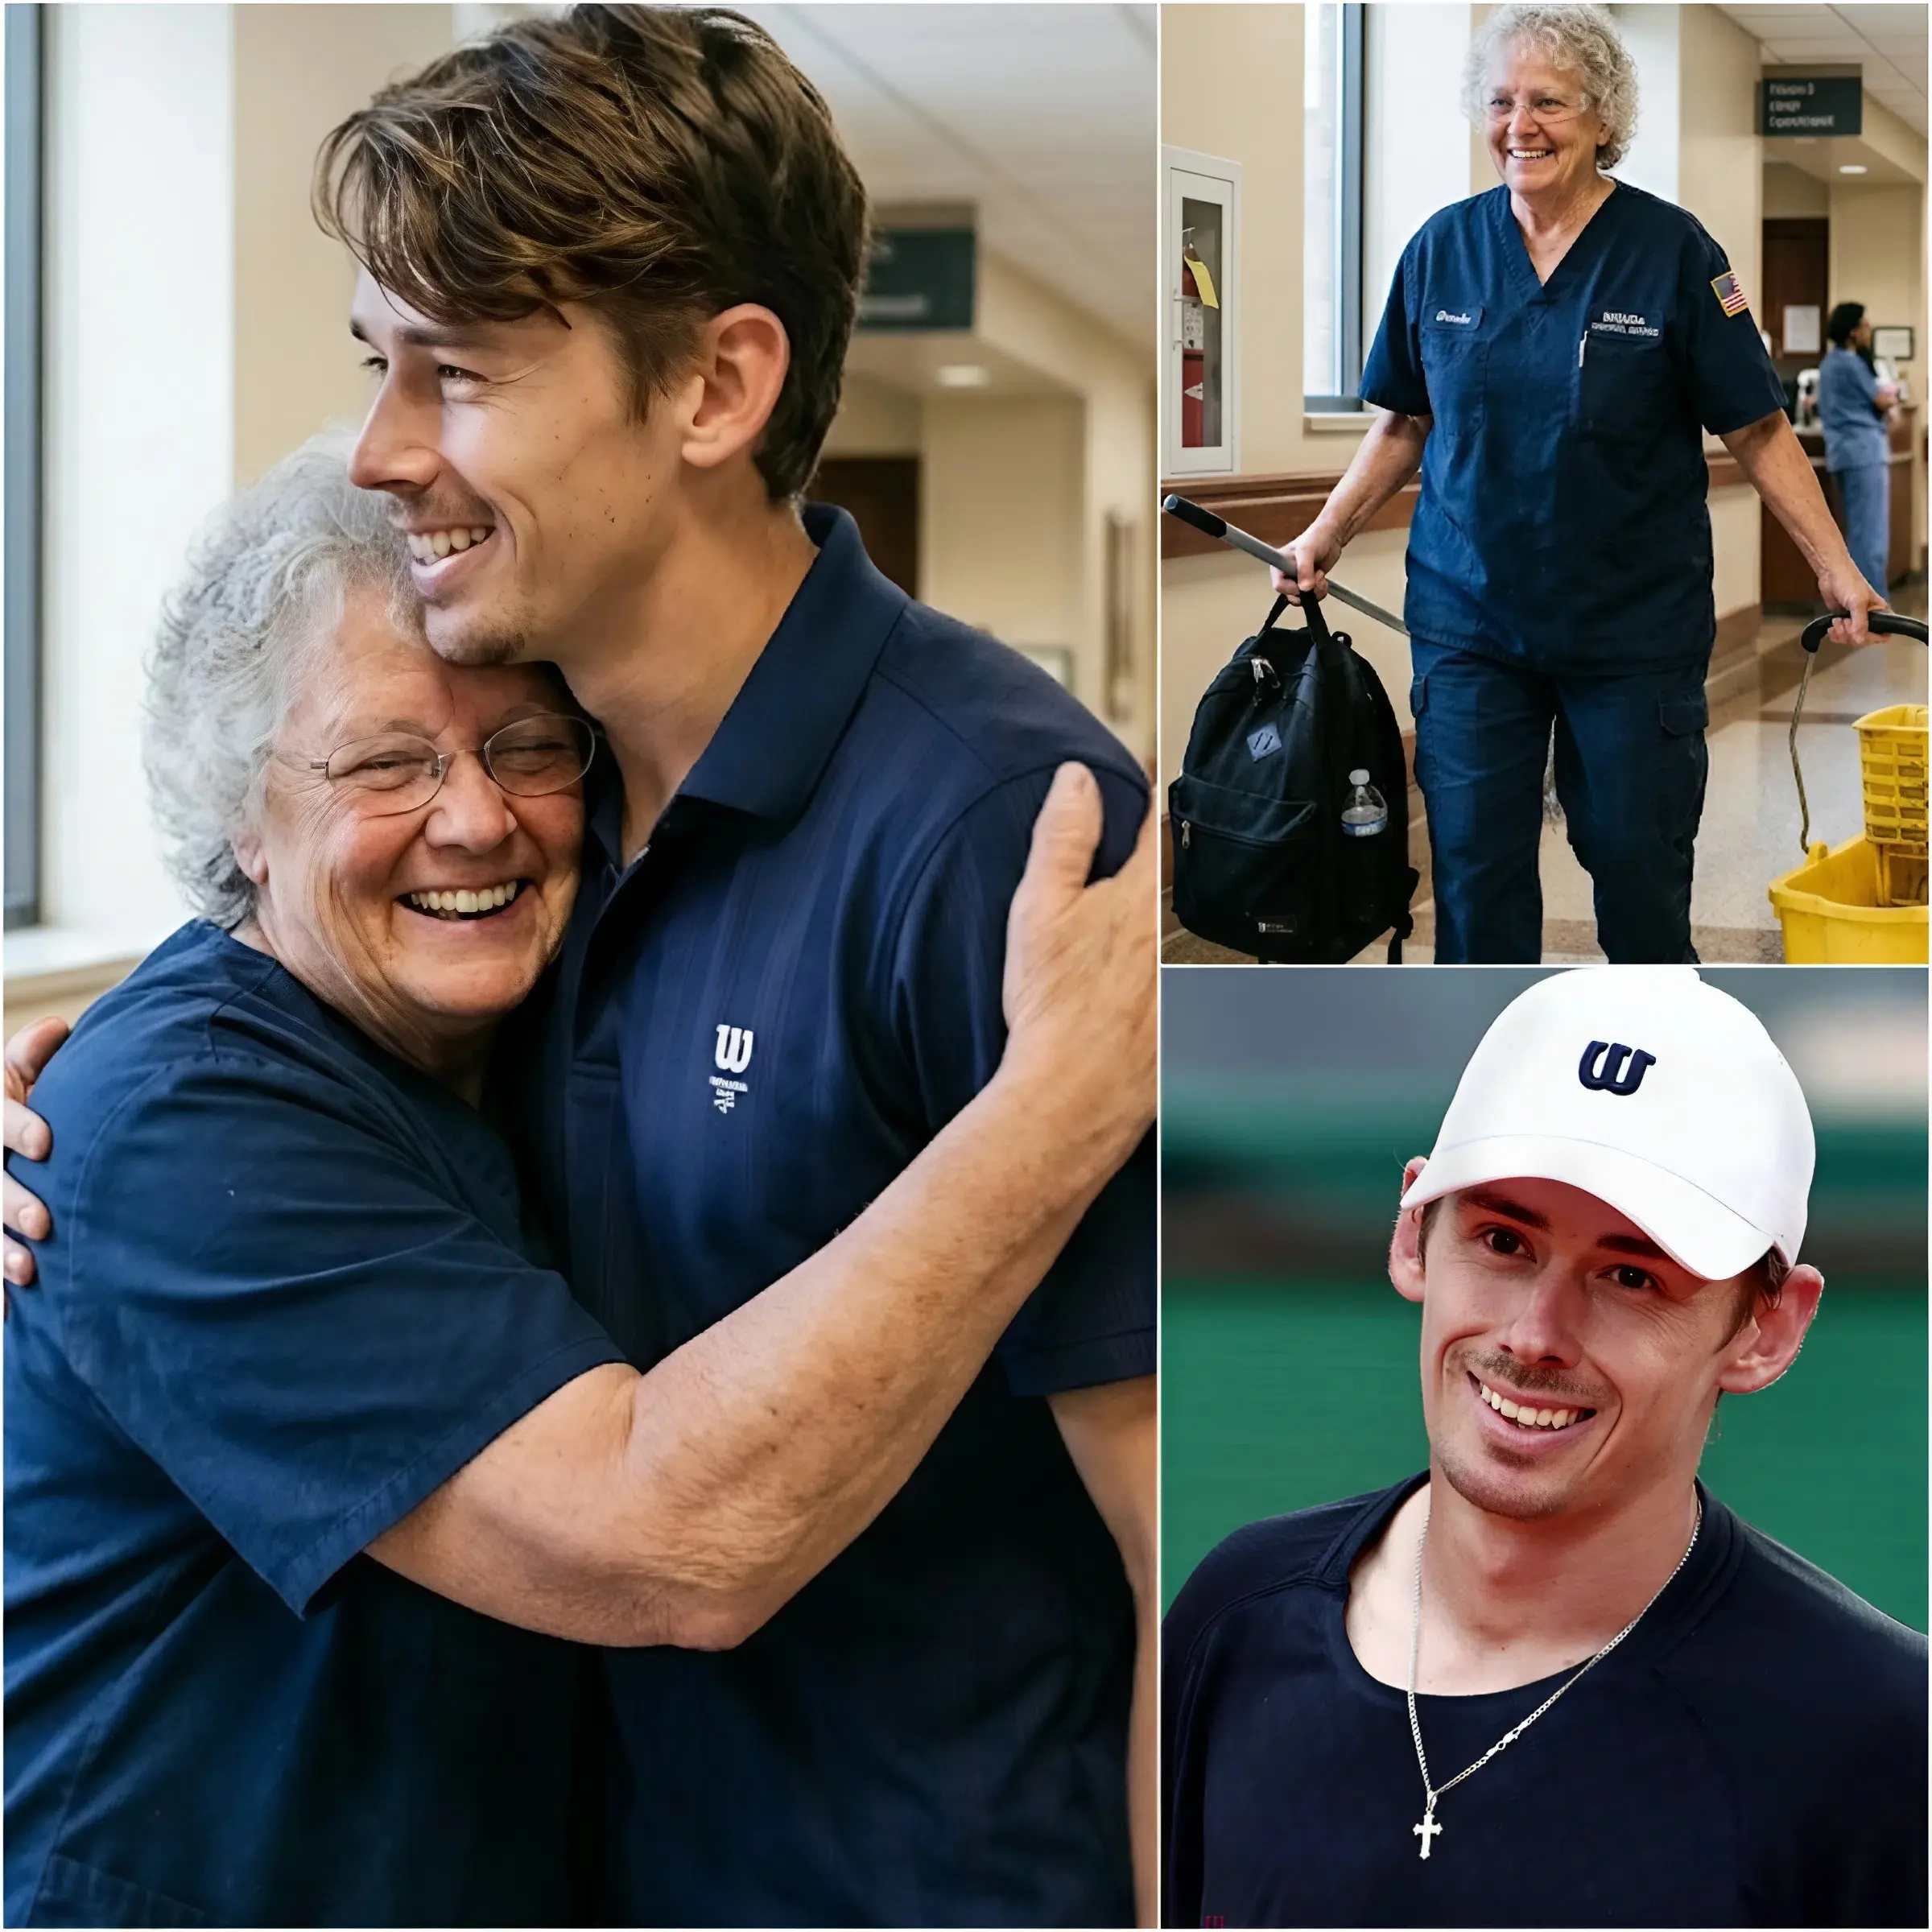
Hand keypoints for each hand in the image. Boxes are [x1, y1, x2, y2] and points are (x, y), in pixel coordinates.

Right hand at [5, 1016, 67, 1297]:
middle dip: (9, 1202)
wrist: (1, 1148)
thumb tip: (56, 1029)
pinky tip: (10, 1312)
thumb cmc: (11, 1110)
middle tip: (44, 1221)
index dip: (15, 1126)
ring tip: (27, 1268)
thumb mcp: (12, 1079)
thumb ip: (30, 1057)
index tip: (46, 1142)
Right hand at [999, 765, 1156, 1168]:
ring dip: (1177, 907)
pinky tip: (1153, 974)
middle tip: (1151, 839)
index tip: (1158, 773)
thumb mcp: (1039, 910)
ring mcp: (1191, 973)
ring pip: (1194, 919)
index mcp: (1143, 896)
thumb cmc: (1052, 1009)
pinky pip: (1201, 969)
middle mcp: (1178, 930)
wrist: (1073, 1093)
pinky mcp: (1193, 1011)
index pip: (1161, 822)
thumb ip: (1063, 837)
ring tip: (1146, 916)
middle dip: (1169, 854)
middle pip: (1185, 871)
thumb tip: (1076, 778)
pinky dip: (1185, 960)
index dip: (1158, 791)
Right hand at [1269, 519, 1342, 607]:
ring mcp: (1297, 581)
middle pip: (1291, 595)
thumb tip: (1305, 588)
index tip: (1302, 582)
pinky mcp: (1308, 584)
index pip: (1279, 586)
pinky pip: (1312, 597)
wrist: (1331, 537)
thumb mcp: (1307, 551)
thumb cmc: (1316, 538)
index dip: (1292, 588)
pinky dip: (1320, 591)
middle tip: (1315, 578)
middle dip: (1306, 590)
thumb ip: (1304, 569)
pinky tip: (1323, 579)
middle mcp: (1285, 575)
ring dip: (1315, 591)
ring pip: (1302, 598)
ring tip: (1320, 575)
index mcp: (1278, 566)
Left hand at [1815, 562, 1887, 646]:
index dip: (1871, 638)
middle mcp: (1871, 618)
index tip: (1859, 634)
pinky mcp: (1844, 621)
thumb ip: (1860, 622)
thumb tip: (1860, 640)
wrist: (1831, 575)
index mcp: (1881, 612)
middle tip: (1844, 622)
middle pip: (1864, 639)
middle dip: (1851, 635)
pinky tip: (1831, 627)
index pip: (1883, 635)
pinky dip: (1835, 635)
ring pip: (1851, 639)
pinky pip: (1841, 636)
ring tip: (1836, 621)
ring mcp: (1856, 621)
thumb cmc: (1849, 582)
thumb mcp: (1857, 602)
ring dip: (1841, 634)